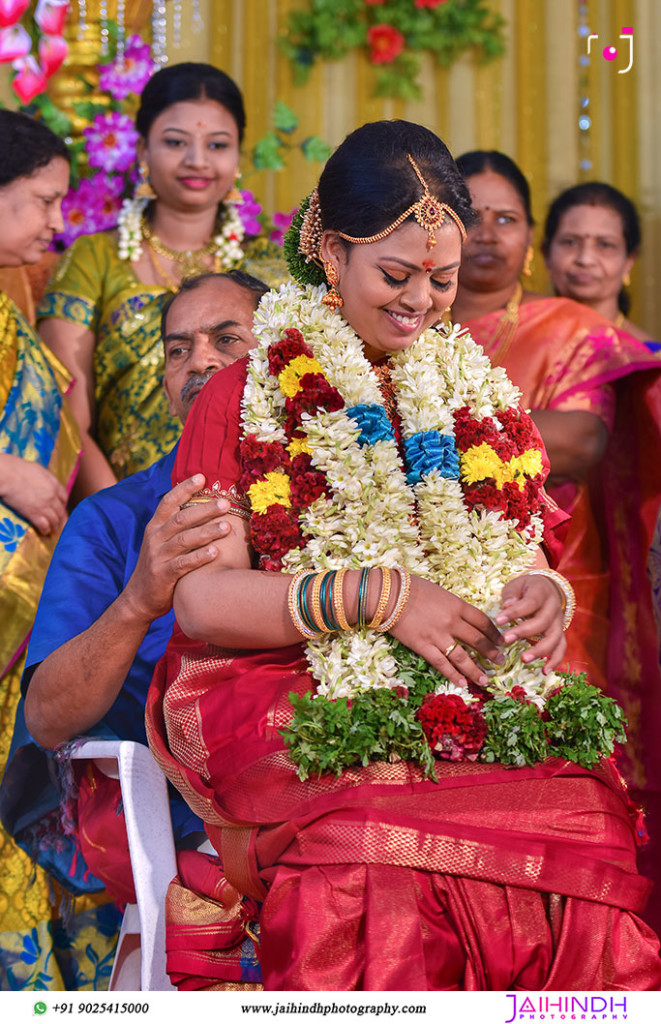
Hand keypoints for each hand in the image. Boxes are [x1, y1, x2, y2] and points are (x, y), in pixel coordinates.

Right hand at [0, 454, 66, 534]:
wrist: (7, 475)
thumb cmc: (18, 468)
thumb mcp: (38, 469)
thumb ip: (45, 478)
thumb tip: (45, 481)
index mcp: (54, 484)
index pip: (64, 497)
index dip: (63, 504)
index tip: (61, 508)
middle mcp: (52, 496)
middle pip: (61, 511)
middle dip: (61, 519)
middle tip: (61, 525)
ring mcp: (44, 506)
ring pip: (54, 520)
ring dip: (54, 527)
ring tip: (53, 531)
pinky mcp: (34, 514)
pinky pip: (44, 525)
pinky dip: (45, 530)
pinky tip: (44, 533)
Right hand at [122, 474, 230, 623]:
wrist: (139, 598)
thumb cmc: (159, 565)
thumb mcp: (162, 541)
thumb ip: (177, 525)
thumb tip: (204, 505)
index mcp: (155, 526)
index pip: (168, 501)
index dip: (184, 488)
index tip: (202, 476)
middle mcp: (155, 538)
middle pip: (180, 518)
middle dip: (204, 510)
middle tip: (226, 504)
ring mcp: (158, 556)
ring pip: (184, 540)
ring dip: (207, 532)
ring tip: (227, 528)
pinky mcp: (163, 575)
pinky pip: (183, 564)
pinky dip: (199, 557)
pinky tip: (215, 552)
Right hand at [391, 575, 503, 686]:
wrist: (388, 595)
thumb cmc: (411, 588)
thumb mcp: (439, 592)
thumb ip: (452, 606)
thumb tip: (462, 617)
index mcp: (457, 606)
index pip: (483, 622)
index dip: (494, 633)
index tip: (501, 640)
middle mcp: (452, 622)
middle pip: (477, 640)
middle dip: (491, 653)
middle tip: (500, 662)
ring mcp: (438, 636)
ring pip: (463, 657)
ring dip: (476, 670)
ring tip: (485, 679)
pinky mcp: (423, 646)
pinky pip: (442, 664)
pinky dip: (453, 675)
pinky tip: (463, 683)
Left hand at [496, 573, 566, 671]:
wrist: (547, 588)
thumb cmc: (526, 588)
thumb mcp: (516, 584)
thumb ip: (511, 595)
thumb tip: (507, 605)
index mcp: (542, 592)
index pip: (530, 603)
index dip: (515, 612)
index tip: (498, 620)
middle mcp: (554, 607)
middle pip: (542, 622)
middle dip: (524, 632)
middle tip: (506, 640)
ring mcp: (559, 622)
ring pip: (554, 637)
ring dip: (540, 650)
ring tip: (524, 659)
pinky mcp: (560, 633)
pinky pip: (561, 648)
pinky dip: (555, 660)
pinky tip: (544, 672)